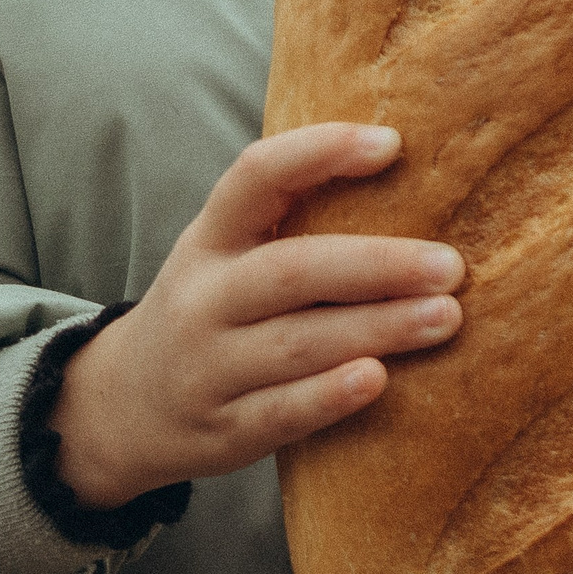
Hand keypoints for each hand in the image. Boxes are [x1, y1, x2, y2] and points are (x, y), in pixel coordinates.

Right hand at [48, 123, 465, 507]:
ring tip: (445, 317)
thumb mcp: (227, 254)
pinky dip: (329, 396)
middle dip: (378, 265)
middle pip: (291, 270)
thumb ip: (294, 218)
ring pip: (297, 343)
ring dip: (377, 328)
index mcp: (210, 240)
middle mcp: (203, 299)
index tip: (392, 143)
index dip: (320, 152)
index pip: (256, 177)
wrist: (121, 407)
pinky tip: (378, 378)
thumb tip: (410, 168)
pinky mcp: (223, 430)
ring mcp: (208, 367)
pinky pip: (280, 413)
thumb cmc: (214, 310)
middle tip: (451, 266)